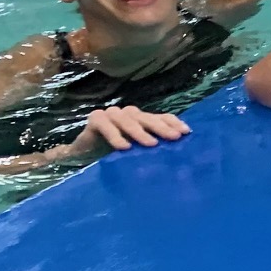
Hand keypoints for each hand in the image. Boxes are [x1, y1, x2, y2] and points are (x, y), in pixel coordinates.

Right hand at [67, 106, 190, 160]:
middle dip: (161, 127)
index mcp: (142, 120)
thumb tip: (179, 157)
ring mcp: (112, 114)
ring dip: (139, 131)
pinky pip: (106, 125)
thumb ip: (152, 148)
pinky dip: (115, 135)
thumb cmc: (114, 154)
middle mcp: (129, 114)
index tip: (186, 133)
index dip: (173, 123)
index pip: (161, 117)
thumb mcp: (138, 152)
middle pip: (147, 117)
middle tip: (174, 138)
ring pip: (128, 119)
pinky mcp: (96, 119)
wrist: (84, 155)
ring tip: (151, 144)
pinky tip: (123, 147)